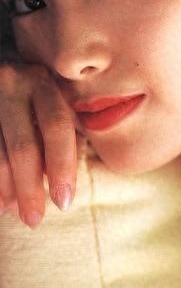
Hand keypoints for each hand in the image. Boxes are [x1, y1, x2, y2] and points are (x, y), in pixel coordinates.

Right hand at [0, 63, 76, 227]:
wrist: (1, 67)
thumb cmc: (36, 95)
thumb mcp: (57, 103)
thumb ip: (67, 134)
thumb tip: (64, 185)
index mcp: (43, 82)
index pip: (56, 128)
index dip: (62, 168)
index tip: (64, 203)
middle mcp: (11, 83)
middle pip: (23, 146)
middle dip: (30, 188)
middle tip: (34, 220)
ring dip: (5, 188)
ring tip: (12, 211)